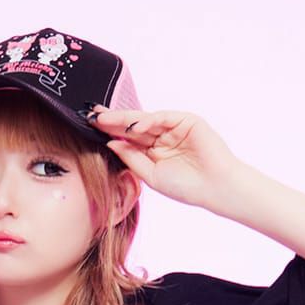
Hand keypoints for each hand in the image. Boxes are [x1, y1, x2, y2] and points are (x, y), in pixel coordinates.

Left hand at [90, 107, 242, 211]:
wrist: (214, 188)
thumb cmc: (186, 187)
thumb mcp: (150, 176)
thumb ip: (131, 159)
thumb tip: (111, 144)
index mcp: (152, 151)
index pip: (127, 139)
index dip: (110, 133)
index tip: (90, 128)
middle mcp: (161, 137)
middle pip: (133, 126)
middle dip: (113, 121)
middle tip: (92, 116)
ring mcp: (174, 127)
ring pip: (146, 119)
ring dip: (125, 118)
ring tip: (106, 119)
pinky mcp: (187, 121)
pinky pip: (164, 117)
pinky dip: (149, 120)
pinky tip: (134, 126)